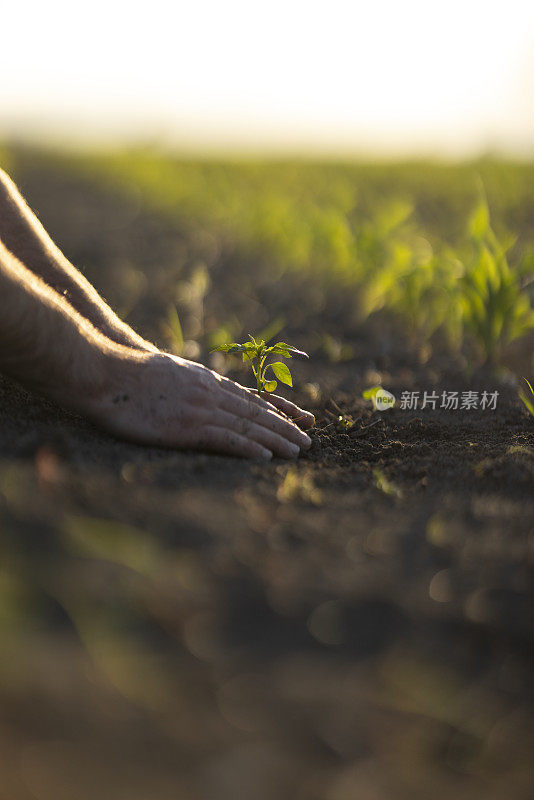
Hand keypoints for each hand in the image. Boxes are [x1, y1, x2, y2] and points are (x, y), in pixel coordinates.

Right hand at [90, 351, 313, 459]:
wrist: (106, 372)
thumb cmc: (130, 373)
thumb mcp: (170, 372)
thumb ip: (191, 384)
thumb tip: (201, 392)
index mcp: (207, 382)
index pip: (251, 397)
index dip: (279, 409)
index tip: (301, 418)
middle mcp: (211, 394)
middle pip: (256, 412)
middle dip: (286, 427)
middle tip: (309, 440)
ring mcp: (200, 409)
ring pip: (249, 425)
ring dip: (277, 438)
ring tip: (299, 450)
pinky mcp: (187, 427)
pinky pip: (225, 438)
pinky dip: (248, 447)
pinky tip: (266, 457)